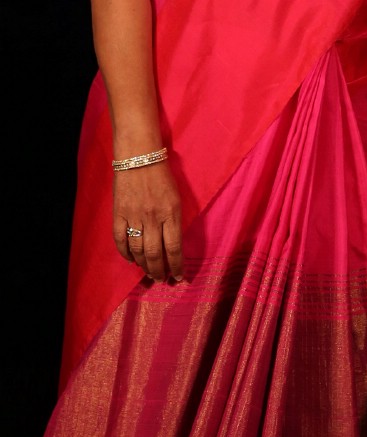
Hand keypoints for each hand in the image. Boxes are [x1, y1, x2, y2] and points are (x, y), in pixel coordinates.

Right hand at [113, 162, 183, 280]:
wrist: (139, 157)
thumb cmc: (162, 176)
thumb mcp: (177, 198)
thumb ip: (175, 221)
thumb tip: (172, 245)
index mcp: (172, 213)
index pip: (175, 248)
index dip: (177, 266)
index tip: (179, 277)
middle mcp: (153, 218)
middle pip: (156, 254)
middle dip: (159, 271)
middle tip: (160, 279)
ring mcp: (134, 216)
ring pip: (138, 250)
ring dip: (143, 265)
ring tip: (148, 272)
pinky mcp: (118, 214)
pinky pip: (120, 240)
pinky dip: (125, 253)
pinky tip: (131, 259)